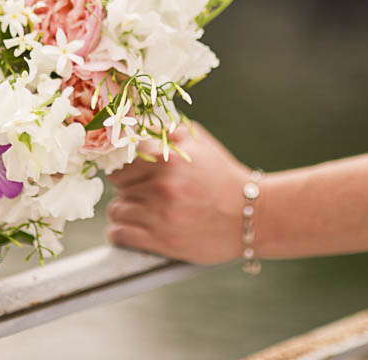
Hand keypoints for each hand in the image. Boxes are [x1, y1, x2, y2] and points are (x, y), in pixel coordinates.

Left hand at [105, 122, 250, 263]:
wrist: (251, 215)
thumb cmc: (222, 176)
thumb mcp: (198, 141)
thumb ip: (165, 130)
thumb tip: (132, 127)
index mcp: (167, 159)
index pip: (120, 161)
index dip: (124, 167)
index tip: (130, 173)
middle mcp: (161, 186)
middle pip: (117, 186)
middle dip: (127, 188)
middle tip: (142, 192)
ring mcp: (160, 215)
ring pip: (116, 211)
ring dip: (125, 211)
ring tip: (142, 210)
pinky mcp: (161, 241)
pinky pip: (119, 234)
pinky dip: (120, 232)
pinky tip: (132, 228)